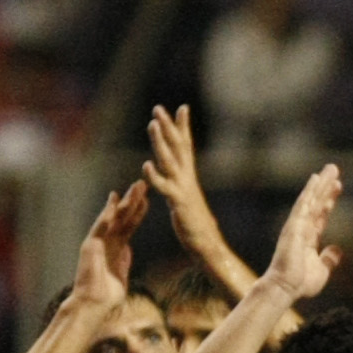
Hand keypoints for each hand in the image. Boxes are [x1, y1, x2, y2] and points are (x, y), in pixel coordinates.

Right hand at [72, 181, 148, 308]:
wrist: (94, 306)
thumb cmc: (107, 296)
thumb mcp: (121, 275)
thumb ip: (124, 261)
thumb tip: (127, 250)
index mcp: (115, 248)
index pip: (129, 226)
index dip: (138, 213)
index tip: (148, 199)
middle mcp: (106, 242)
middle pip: (122, 217)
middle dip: (133, 200)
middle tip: (143, 184)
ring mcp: (97, 242)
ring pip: (113, 217)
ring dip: (123, 201)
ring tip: (134, 188)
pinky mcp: (90, 245)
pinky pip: (100, 226)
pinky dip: (107, 213)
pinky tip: (114, 200)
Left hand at [143, 104, 224, 255]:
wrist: (207, 245)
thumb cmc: (197, 227)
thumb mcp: (189, 201)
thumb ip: (184, 189)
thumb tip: (186, 184)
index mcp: (188, 177)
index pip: (186, 146)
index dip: (183, 127)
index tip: (182, 107)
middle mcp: (187, 178)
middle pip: (177, 146)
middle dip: (168, 126)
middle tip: (158, 107)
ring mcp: (183, 189)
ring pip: (169, 160)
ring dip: (160, 141)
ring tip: (152, 124)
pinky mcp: (179, 203)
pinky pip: (165, 187)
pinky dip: (155, 176)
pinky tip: (145, 165)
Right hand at [262, 165, 343, 300]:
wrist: (285, 289)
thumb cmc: (299, 284)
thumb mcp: (322, 270)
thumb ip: (329, 259)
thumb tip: (338, 250)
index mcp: (308, 238)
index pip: (321, 214)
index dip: (329, 200)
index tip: (338, 187)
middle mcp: (302, 229)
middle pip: (316, 202)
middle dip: (326, 187)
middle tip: (335, 169)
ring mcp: (297, 226)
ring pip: (311, 200)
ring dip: (320, 184)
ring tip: (330, 169)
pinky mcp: (293, 227)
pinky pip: (302, 206)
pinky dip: (309, 192)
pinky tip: (315, 180)